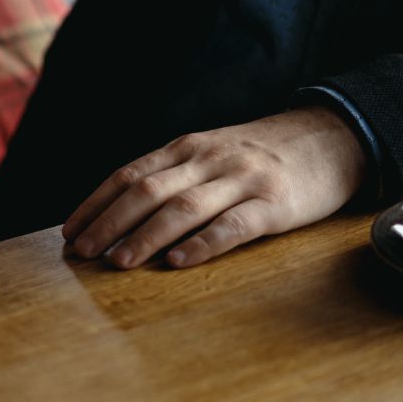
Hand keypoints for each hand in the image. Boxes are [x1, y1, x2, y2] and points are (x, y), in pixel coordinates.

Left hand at [62, 107, 366, 268]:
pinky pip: (232, 225)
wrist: (332, 139)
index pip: (128, 175)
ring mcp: (242, 180)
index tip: (70, 232)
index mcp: (186, 148)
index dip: (95, 203)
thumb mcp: (211, 153)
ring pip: (182, 208)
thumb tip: (119, 213)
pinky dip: (202, 244)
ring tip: (117, 262)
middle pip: (146, 191)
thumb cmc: (260, 156)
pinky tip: (177, 262)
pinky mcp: (275, 205)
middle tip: (82, 253)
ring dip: (144, 236)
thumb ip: (172, 175)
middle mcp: (208, 159)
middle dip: (108, 222)